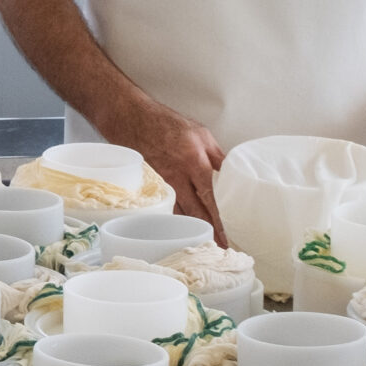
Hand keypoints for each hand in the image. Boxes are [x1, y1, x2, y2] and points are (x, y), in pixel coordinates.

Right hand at [104, 102, 227, 242]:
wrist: (132, 119)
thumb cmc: (168, 124)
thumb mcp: (202, 135)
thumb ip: (218, 158)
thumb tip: (232, 176)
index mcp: (195, 163)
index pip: (210, 199)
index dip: (217, 221)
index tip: (225, 238)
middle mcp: (179, 177)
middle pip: (194, 212)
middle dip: (206, 231)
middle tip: (217, 246)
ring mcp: (162, 183)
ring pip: (179, 213)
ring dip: (190, 228)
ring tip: (202, 240)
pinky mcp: (151, 185)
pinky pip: (166, 205)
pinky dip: (176, 217)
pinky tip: (181, 225)